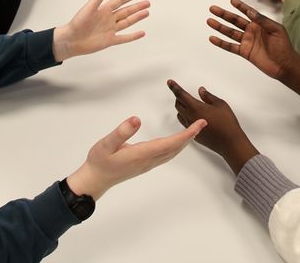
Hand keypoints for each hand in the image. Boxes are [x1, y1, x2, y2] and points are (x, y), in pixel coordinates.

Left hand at [52, 0, 149, 60]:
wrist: (71, 40)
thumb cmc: (77, 23)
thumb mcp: (89, 8)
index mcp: (103, 10)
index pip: (119, 2)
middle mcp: (108, 19)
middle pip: (126, 12)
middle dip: (136, 7)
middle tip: (147, 2)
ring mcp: (110, 30)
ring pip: (127, 22)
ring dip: (137, 18)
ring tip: (146, 13)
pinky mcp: (110, 40)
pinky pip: (124, 38)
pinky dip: (133, 36)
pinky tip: (142, 33)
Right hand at [66, 115, 205, 199]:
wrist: (95, 179)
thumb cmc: (99, 161)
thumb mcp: (106, 144)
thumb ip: (121, 132)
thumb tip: (136, 119)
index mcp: (142, 154)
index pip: (170, 143)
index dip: (186, 134)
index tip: (199, 124)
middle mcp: (148, 160)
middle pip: (175, 148)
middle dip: (191, 136)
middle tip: (203, 123)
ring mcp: (148, 164)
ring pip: (172, 152)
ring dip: (185, 141)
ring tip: (194, 130)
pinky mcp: (145, 164)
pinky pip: (166, 154)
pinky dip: (176, 145)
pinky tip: (177, 141)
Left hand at [168, 81, 258, 173]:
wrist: (229, 142)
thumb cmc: (227, 123)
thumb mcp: (220, 104)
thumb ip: (208, 96)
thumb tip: (201, 91)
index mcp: (196, 107)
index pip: (181, 94)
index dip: (174, 87)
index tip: (170, 82)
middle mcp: (190, 117)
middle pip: (178, 104)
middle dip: (179, 97)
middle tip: (182, 92)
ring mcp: (191, 127)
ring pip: (180, 114)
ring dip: (181, 107)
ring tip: (188, 104)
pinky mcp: (194, 134)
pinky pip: (184, 123)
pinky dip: (185, 116)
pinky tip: (193, 116)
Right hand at [207, 0, 299, 97]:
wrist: (285, 65)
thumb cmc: (284, 47)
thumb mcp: (276, 30)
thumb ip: (263, 21)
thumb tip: (251, 12)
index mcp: (260, 24)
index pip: (248, 12)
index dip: (240, 6)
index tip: (232, 0)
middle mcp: (252, 31)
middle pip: (235, 21)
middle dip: (224, 14)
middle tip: (213, 9)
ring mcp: (247, 41)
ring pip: (230, 32)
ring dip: (220, 27)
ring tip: (210, 21)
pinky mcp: (245, 52)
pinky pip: (230, 46)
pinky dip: (221, 43)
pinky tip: (213, 38)